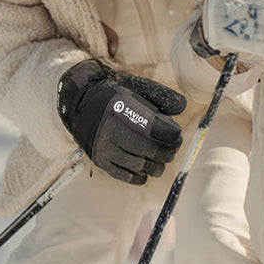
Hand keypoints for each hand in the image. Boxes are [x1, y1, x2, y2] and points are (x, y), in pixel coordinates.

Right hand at [58, 60, 186, 183]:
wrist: (81, 103)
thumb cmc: (116, 95)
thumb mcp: (137, 87)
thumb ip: (161, 96)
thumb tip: (182, 108)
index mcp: (122, 107)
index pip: (155, 128)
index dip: (171, 134)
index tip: (176, 134)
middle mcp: (110, 129)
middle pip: (149, 149)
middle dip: (167, 151)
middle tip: (173, 148)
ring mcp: (104, 147)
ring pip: (139, 165)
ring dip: (156, 165)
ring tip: (161, 159)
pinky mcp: (100, 160)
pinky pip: (125, 175)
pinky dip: (140, 176)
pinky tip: (146, 169)